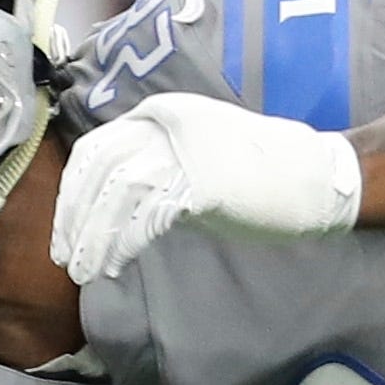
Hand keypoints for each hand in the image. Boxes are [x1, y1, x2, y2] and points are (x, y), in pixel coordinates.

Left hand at [48, 91, 363, 284]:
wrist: (319, 175)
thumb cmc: (260, 168)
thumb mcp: (198, 150)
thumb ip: (156, 163)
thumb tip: (109, 201)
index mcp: (164, 113)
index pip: (96, 149)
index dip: (73, 192)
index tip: (65, 226)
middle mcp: (169, 126)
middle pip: (98, 172)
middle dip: (74, 218)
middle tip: (65, 256)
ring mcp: (186, 153)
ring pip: (116, 195)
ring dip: (94, 238)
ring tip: (85, 271)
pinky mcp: (202, 186)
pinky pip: (147, 218)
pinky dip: (125, 244)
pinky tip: (117, 265)